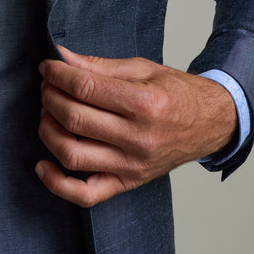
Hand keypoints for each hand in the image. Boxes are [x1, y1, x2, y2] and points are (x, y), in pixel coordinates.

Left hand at [36, 47, 236, 206]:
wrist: (210, 124)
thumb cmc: (177, 94)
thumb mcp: (143, 69)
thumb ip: (99, 65)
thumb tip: (61, 57)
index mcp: (145, 103)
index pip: (85, 88)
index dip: (58, 75)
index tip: (47, 68)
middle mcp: (139, 138)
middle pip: (74, 118)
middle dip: (50, 97)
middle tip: (47, 86)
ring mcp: (132, 165)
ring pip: (72, 155)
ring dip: (48, 131)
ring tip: (48, 114)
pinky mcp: (128, 183)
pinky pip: (85, 195)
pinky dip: (57, 184)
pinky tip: (43, 165)